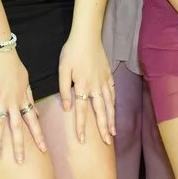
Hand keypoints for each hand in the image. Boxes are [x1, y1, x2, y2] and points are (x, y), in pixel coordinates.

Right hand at [0, 50, 45, 160]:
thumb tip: (37, 112)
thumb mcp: (26, 81)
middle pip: (18, 127)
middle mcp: (14, 102)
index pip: (33, 121)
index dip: (38, 135)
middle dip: (21, 145)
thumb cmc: (14, 64)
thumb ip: (30, 98)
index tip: (44, 149)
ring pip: (1, 124)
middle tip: (22, 162)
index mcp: (23, 99)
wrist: (2, 50)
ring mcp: (2, 99)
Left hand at [59, 30, 114, 144]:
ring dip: (112, 119)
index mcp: (83, 86)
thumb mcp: (63, 70)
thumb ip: (64, 90)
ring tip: (114, 132)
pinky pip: (112, 92)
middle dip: (104, 128)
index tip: (83, 140)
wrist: (87, 36)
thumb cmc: (72, 52)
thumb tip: (67, 108)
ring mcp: (104, 81)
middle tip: (107, 142)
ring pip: (109, 104)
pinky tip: (114, 109)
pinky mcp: (108, 75)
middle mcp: (96, 86)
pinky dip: (114, 103)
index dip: (82, 126)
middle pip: (101, 111)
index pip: (82, 111)